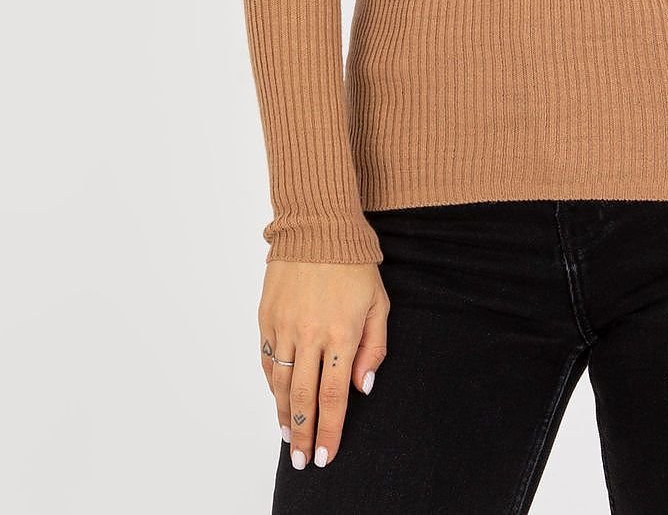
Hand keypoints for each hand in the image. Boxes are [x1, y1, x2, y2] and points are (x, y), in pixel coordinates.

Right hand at [259, 260, 389, 468]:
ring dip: (286, 417)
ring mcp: (284, 326)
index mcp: (342, 333)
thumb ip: (375, 347)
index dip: (330, 431)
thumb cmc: (355, 263)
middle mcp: (310, 334)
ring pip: (282, 385)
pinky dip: (273, 386)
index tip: (327, 456)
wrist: (318, 225)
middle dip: (305, 436)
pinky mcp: (267, 317)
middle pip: (304, 399)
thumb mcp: (379, 302)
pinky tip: (280, 400)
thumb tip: (362, 387)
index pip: (334, 397)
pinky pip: (268, 361)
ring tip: (291, 439)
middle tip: (304, 462)